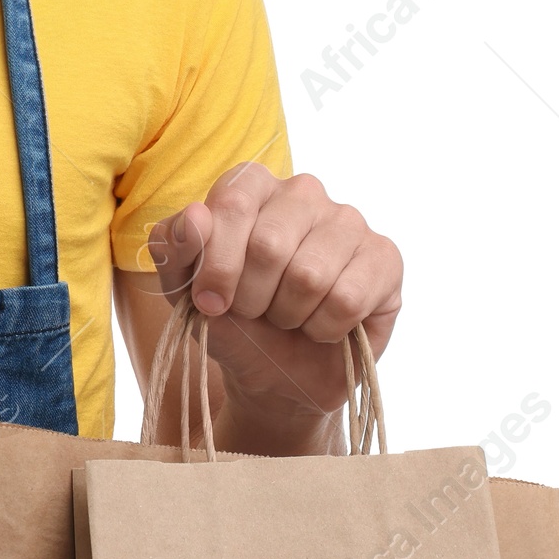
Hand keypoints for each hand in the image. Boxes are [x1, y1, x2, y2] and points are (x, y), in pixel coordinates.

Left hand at [145, 164, 402, 434]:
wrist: (275, 375)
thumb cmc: (231, 320)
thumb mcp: (185, 290)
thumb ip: (174, 248)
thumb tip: (194, 215)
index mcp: (251, 184)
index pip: (231, 203)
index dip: (216, 264)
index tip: (208, 303)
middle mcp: (302, 192)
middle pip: (269, 244)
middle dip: (251, 297)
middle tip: (254, 312)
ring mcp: (348, 221)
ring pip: (310, 275)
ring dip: (288, 315)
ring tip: (287, 316)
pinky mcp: (384, 257)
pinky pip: (348, 299)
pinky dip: (323, 329)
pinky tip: (321, 326)